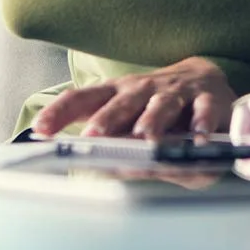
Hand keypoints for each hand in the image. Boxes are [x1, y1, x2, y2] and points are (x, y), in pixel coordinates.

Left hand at [32, 57, 235, 138]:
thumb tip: (106, 170)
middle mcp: (144, 89)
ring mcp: (176, 92)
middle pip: (123, 102)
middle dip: (107, 119)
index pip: (84, 99)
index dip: (61, 112)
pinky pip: (203, 111)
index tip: (41, 128)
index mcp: (118, 95)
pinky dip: (201, 123)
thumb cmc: (161, 108)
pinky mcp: (207, 98)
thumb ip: (120, 148)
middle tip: (95, 136)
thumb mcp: (133, 121)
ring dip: (152, 120)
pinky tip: (197, 138)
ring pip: (162, 105)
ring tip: (146, 138)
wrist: (207, 80)